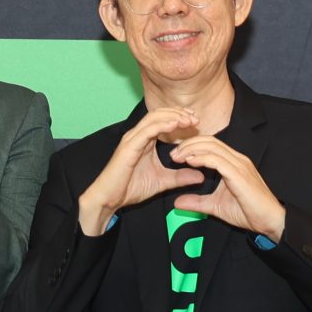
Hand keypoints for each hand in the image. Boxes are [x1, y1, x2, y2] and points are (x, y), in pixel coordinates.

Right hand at [75, 107, 204, 234]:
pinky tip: (175, 124)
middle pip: (159, 114)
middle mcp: (137, 135)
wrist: (110, 199)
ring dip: (173, 116)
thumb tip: (201, 177)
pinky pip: (147, 130)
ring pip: (153, 118)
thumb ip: (180, 177)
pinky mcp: (128, 146)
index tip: (196, 121)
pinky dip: (161, 125)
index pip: (163, 120)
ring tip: (188, 120)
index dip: (180, 116)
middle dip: (179, 113)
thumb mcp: (162, 181)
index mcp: (145, 140)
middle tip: (196, 118)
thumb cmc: (130, 188)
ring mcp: (132, 139)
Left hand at [166, 136, 286, 238]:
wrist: (270, 221)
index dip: (191, 146)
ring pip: (212, 147)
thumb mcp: (216, 206)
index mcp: (233, 163)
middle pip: (210, 141)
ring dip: (192, 149)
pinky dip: (202, 158)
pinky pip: (218, 160)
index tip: (176, 155)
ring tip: (177, 156)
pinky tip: (190, 161)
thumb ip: (197, 202)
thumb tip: (177, 202)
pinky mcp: (239, 174)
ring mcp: (240, 165)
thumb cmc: (248, 212)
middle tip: (173, 154)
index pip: (210, 145)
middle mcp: (237, 160)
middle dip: (188, 144)